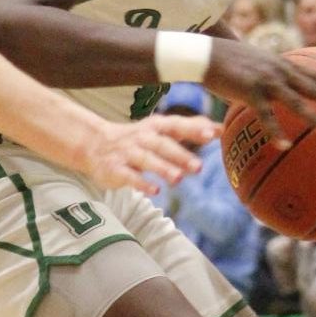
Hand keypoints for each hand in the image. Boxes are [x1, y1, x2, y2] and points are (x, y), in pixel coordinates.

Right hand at [79, 112, 216, 195]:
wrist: (95, 144)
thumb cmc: (137, 138)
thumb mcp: (161, 129)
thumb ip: (189, 128)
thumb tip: (221, 128)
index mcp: (156, 127)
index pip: (177, 125)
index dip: (194, 129)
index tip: (212, 133)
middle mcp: (142, 138)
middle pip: (163, 145)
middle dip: (180, 155)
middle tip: (199, 167)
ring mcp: (128, 153)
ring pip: (147, 160)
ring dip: (163, 169)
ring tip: (178, 179)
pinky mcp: (116, 169)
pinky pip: (130, 176)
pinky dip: (142, 183)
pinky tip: (154, 191)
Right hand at [204, 38, 315, 146]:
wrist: (205, 51)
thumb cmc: (225, 58)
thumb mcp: (252, 62)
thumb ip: (264, 74)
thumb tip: (267, 89)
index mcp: (280, 63)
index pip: (312, 73)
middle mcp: (278, 70)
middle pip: (313, 87)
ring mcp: (266, 81)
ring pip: (297, 102)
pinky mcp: (250, 92)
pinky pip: (267, 116)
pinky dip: (277, 131)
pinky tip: (285, 145)